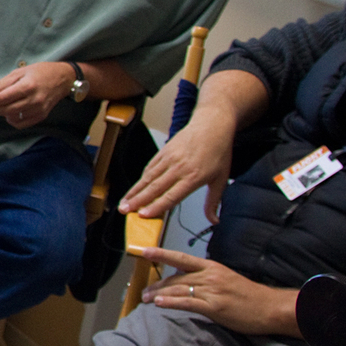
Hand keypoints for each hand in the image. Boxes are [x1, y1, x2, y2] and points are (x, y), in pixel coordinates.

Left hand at [0, 63, 68, 129]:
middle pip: (6, 110)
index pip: (3, 98)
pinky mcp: (42, 116)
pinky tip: (10, 112)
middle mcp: (34, 100)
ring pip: (13, 117)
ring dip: (1, 113)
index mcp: (27, 86)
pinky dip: (12, 120)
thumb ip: (2, 83)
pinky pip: (22, 123)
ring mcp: (39, 109)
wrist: (63, 78)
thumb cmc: (40, 72)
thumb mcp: (20, 72)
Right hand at [119, 108, 234, 220]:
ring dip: (134, 191)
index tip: (143, 215)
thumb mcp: (221, 179)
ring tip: (124, 201)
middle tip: (124, 210)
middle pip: (154, 187)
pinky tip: (135, 187)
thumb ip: (213, 202)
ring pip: (148, 177)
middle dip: (137, 200)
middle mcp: (179, 168)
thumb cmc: (218, 150)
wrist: (212, 124)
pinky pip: (150, 166)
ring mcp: (169, 158)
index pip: (171, 196)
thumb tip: (214, 220)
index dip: (155, 207)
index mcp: (193, 177)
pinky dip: (141, 178)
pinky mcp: (164, 151)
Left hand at [138, 249, 298, 336]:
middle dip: (157, 285)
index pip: (181, 258)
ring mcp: (212, 292)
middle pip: (176, 278)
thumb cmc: (249, 296)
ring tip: (146, 299)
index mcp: (212, 267)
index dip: (162, 254)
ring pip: (178, 290)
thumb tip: (187, 280)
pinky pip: (188, 303)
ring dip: (159, 294)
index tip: (145, 251)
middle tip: (143, 291)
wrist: (270, 308)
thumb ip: (206, 278)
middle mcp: (209, 276)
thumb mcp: (226, 279)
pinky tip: (159, 303)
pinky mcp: (215, 308)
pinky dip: (171, 302)